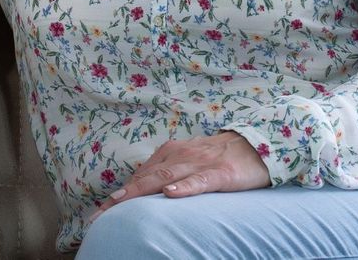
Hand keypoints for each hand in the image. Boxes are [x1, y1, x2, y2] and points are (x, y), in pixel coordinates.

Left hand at [91, 131, 269, 220]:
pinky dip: (184, 187)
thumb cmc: (221, 155)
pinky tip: (171, 194)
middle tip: (99, 215)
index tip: (99, 212)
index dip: (119, 194)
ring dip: (140, 190)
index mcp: (172, 153)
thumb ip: (168, 170)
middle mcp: (181, 156)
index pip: (140, 176)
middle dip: (120, 196)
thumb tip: (144, 188)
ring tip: (120, 202)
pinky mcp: (220, 173)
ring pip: (165, 177)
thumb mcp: (190, 160)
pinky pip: (199, 180)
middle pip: (145, 178)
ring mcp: (200, 164)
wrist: (258, 143)